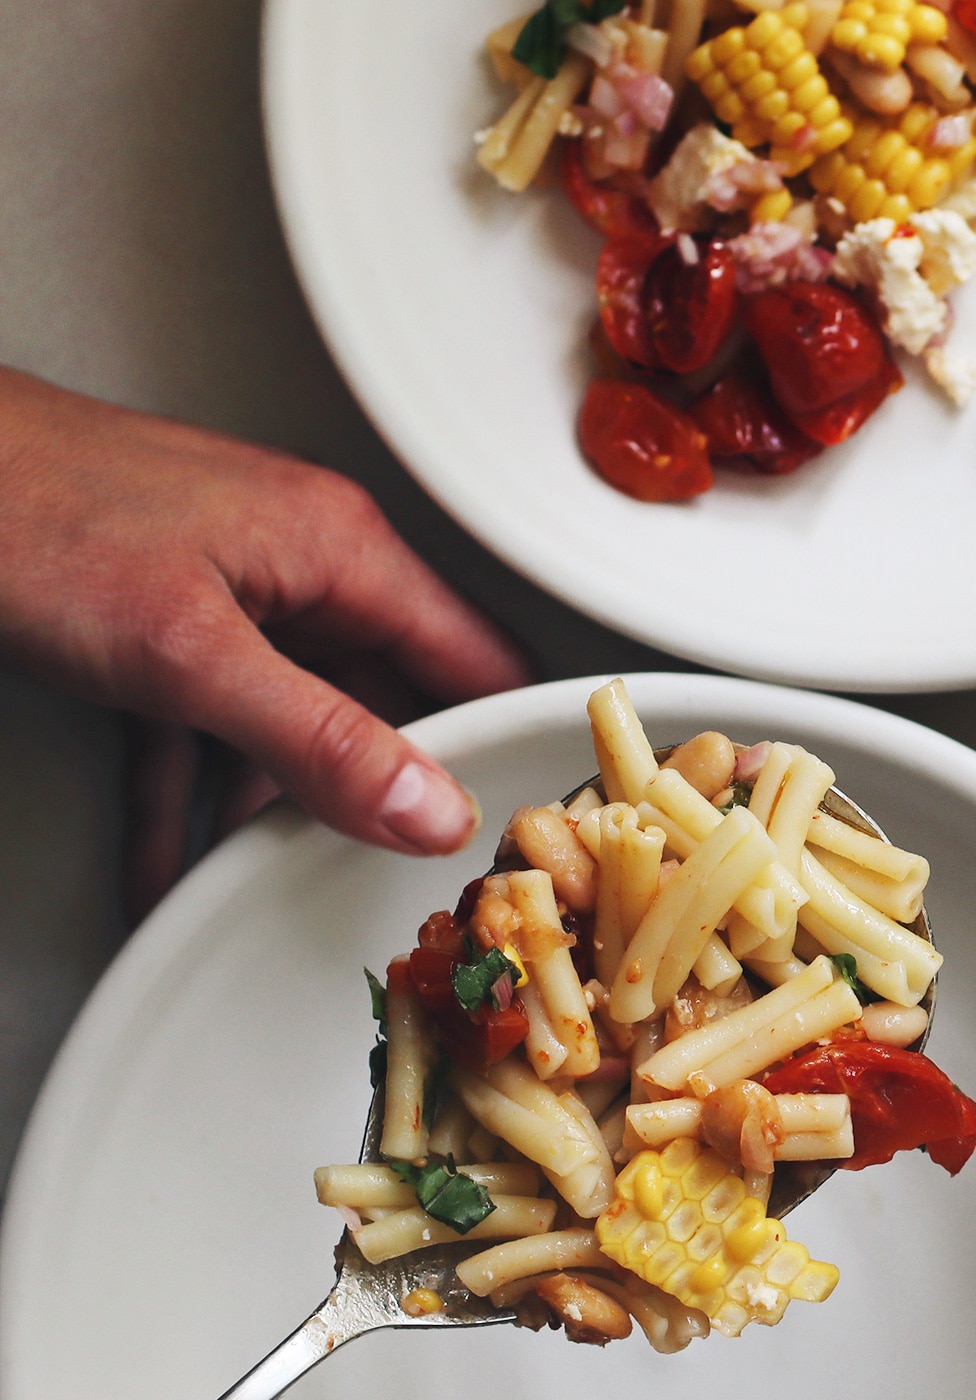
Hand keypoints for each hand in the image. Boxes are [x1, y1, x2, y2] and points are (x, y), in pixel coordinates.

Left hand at [0, 371, 530, 889]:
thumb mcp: (189, 654)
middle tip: (382, 880)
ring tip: (251, 888)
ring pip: (294, 721)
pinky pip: (208, 723)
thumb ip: (318, 739)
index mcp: (345, 550)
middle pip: (387, 701)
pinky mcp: (170, 618)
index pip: (477, 661)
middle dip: (378, 797)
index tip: (503, 833)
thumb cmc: (30, 511)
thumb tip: (428, 807)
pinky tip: (167, 861)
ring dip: (266, 810)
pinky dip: (189, 792)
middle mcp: (307, 564)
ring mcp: (237, 590)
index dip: (500, 748)